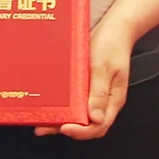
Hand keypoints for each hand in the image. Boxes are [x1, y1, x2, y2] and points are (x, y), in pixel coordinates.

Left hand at [35, 15, 134, 139]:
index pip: (98, 126)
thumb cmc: (113, 44)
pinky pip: (76, 99)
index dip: (81, 132)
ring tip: (42, 118)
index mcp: (112, 100)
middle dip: (65, 127)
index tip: (65, 127)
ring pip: (79, 113)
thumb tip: (94, 118)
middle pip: (86, 124)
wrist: (115, 27)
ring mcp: (95, 92)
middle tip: (43, 127)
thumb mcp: (104, 66)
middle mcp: (103, 100)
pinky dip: (65, 103)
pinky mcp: (88, 84)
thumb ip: (100, 91)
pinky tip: (53, 102)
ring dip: (62, 117)